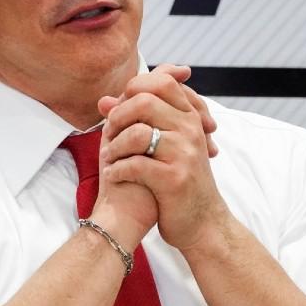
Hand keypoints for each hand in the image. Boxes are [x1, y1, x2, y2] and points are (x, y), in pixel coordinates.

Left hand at [99, 65, 230, 250]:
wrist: (203, 223)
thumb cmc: (177, 181)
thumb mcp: (164, 146)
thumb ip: (138, 119)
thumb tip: (103, 100)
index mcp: (189, 118)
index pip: (162, 82)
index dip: (134, 88)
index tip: (121, 109)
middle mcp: (191, 130)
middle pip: (145, 101)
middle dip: (118, 117)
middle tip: (109, 133)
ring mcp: (184, 154)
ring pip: (138, 132)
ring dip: (115, 146)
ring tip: (109, 157)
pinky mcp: (174, 179)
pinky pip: (135, 164)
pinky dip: (117, 170)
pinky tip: (113, 175)